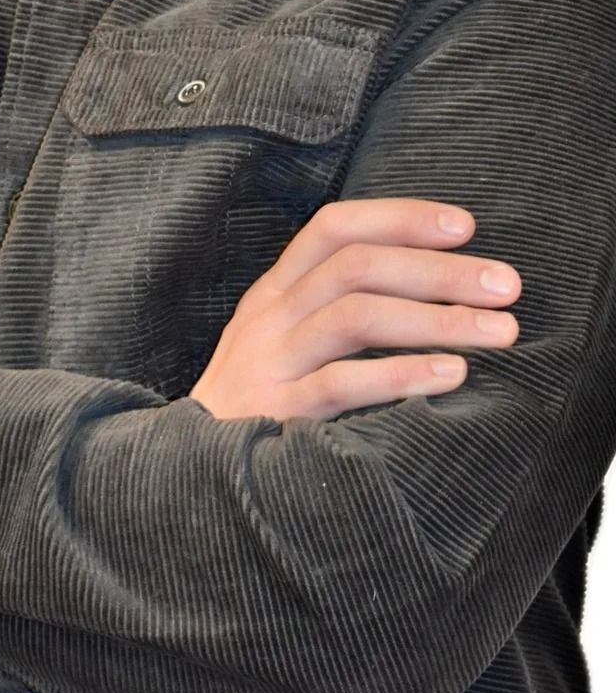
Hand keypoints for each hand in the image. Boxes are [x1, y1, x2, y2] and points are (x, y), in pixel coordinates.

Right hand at [189, 198, 520, 420]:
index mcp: (276, 290)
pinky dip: (401, 375)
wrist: (184, 476)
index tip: (466, 226)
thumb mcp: (284, 341)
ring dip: (435, 317)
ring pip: (353, 315)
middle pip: (356, 266)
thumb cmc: (260, 404)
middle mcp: (270, 316)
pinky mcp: (276, 414)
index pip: (335, 228)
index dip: (400, 217)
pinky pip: (341, 385)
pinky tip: (451, 375)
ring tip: (499, 330)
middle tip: (507, 284)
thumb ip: (336, 307)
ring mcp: (270, 362)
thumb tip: (438, 286)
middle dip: (439, 269)